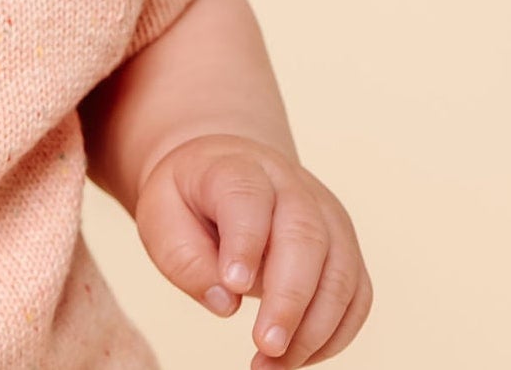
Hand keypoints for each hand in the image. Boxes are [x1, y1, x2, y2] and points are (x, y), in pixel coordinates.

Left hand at [135, 132, 371, 367]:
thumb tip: (226, 302)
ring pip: (340, 272)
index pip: (247, 197)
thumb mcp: (161, 216)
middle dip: (289, 298)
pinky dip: (334, 334)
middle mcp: (291, 187)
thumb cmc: (189, 202)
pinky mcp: (345, 250)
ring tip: (273, 364)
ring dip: (314, 329)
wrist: (224, 175)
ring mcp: (327, 217)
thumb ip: (185, 258)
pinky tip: (297, 357)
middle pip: (305, 236)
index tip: (232, 285)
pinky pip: (357, 297)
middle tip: (265, 345)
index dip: (244, 242)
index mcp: (238, 168)